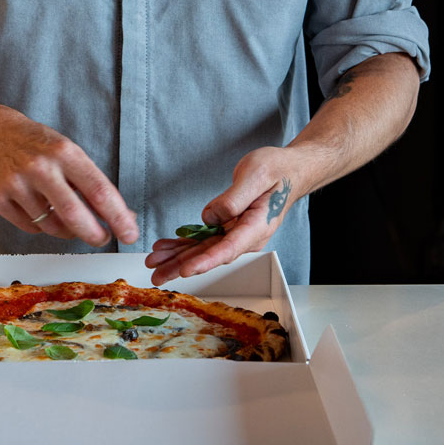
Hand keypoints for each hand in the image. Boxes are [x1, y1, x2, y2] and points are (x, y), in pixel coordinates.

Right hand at [0, 113, 139, 246]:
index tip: (130, 233)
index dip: (117, 217)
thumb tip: (123, 216)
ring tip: (67, 217)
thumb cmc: (40, 145)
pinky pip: (30, 227)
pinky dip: (41, 225)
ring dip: (67, 230)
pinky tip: (40, 209)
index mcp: (65, 152)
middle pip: (74, 215)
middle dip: (95, 234)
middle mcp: (40, 167)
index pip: (99, 190)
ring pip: (52, 226)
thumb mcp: (71, 153)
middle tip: (103, 239)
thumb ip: (94, 184)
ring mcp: (17, 183)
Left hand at [145, 148, 296, 285]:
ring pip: (204, 250)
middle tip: (156, 274)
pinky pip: (205, 239)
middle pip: (211, 255)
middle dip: (181, 265)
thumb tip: (210, 218)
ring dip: (178, 257)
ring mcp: (237, 233)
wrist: (289, 172)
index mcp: (256, 226)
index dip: (205, 261)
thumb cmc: (277, 170)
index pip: (228, 248)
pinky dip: (184, 244)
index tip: (186, 270)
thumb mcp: (256, 175)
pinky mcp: (229, 227)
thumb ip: (234, 198)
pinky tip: (166, 248)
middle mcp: (246, 236)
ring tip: (154, 263)